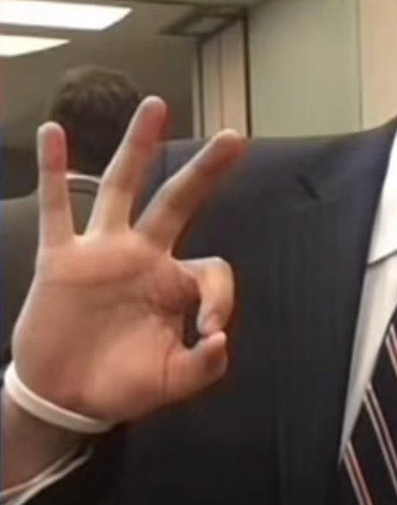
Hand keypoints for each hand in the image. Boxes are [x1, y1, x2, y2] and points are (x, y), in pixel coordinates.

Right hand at [10, 97, 244, 423]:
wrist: (67, 398)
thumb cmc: (124, 385)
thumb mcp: (172, 382)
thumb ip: (203, 367)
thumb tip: (220, 341)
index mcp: (176, 283)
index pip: (213, 268)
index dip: (221, 296)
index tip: (211, 332)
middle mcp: (145, 255)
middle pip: (179, 201)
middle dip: (206, 171)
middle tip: (234, 137)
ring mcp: (103, 250)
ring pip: (122, 188)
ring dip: (137, 148)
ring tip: (156, 106)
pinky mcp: (62, 258)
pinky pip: (57, 208)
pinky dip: (54, 172)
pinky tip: (54, 133)